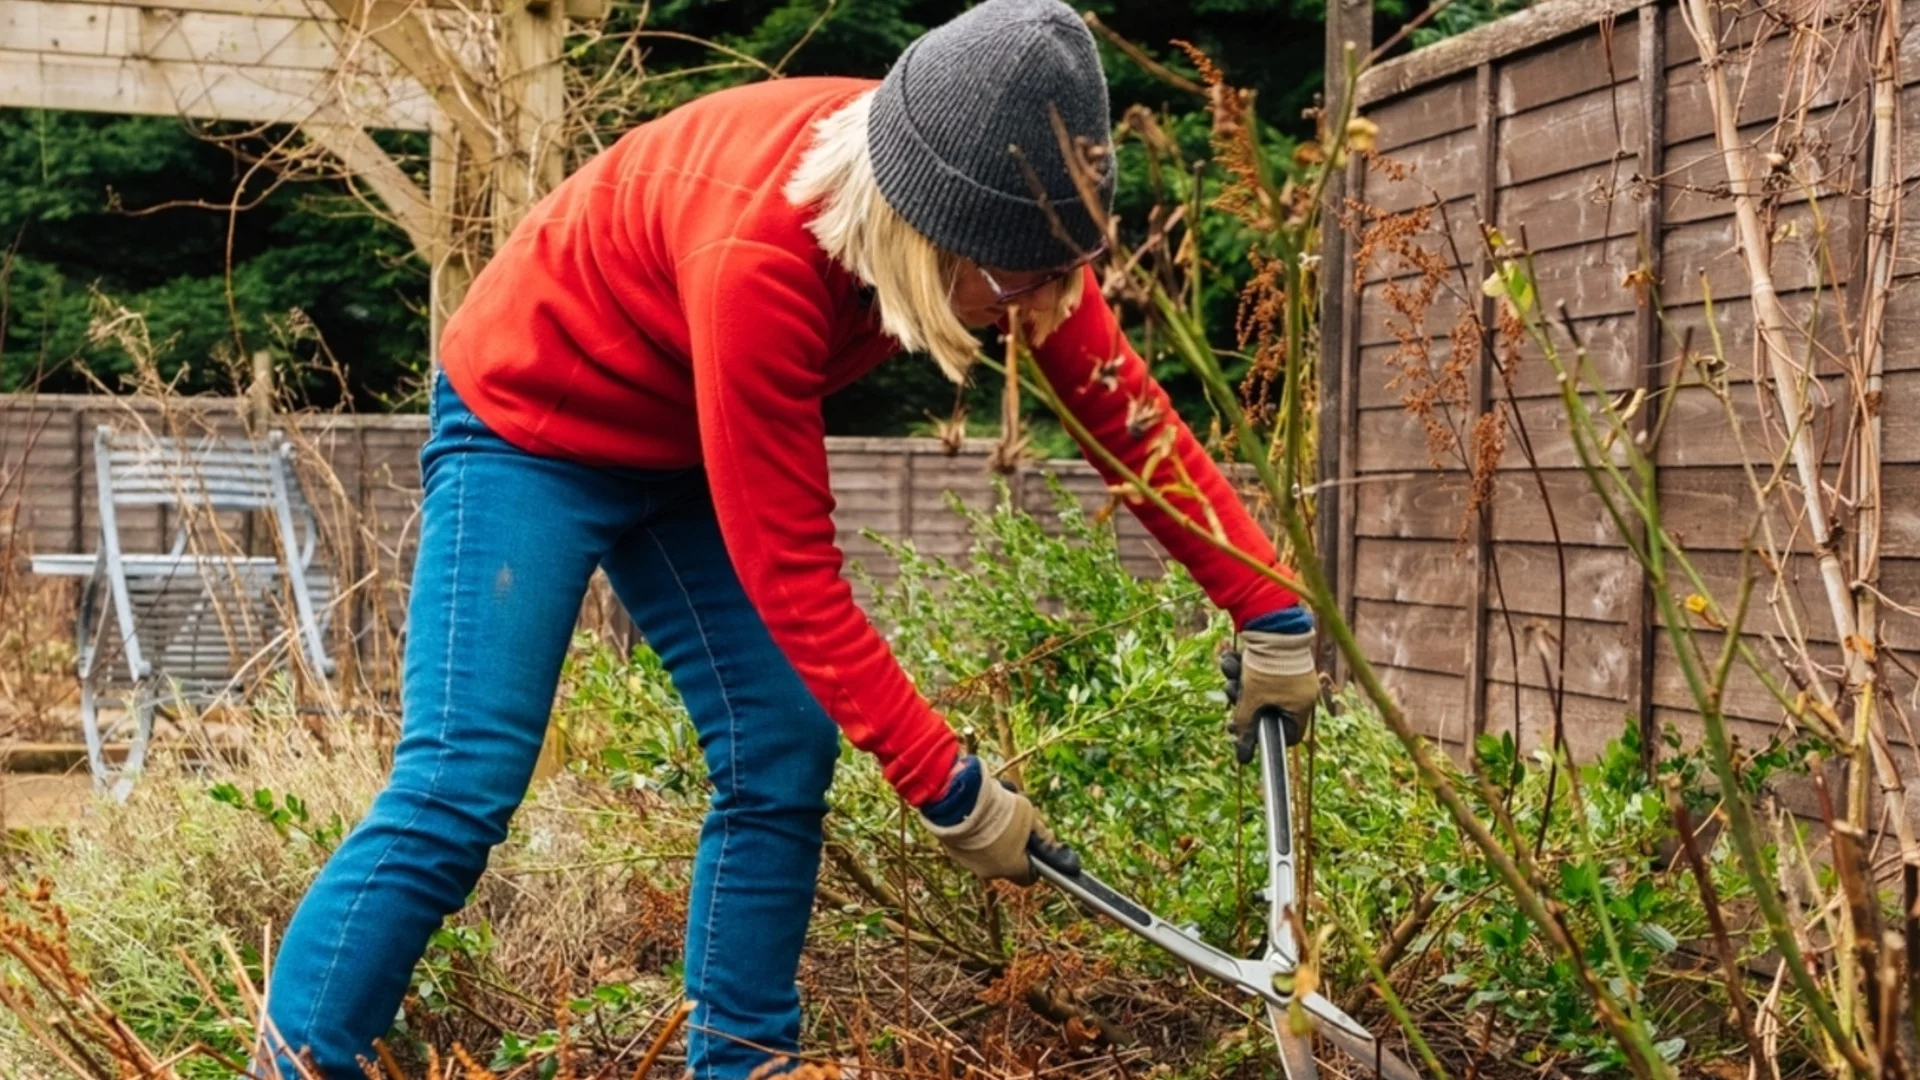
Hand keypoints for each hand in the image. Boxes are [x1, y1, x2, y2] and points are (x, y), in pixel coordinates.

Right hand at [920, 756, 1061, 884]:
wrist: (959, 799)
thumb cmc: (999, 809)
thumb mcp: (1029, 814)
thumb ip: (1042, 833)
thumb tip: (1053, 846)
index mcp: (1012, 868)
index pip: (1030, 877)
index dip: (1035, 862)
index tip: (1034, 847)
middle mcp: (989, 872)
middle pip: (1007, 862)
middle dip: (1013, 844)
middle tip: (1013, 822)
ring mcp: (968, 863)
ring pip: (987, 853)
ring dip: (992, 838)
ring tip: (992, 813)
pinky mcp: (953, 851)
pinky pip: (969, 846)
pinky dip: (974, 834)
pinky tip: (976, 814)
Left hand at [1220, 619, 1320, 750]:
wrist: (1269, 621)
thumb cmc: (1266, 664)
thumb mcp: (1251, 698)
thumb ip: (1245, 725)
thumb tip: (1242, 758)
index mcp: (1302, 705)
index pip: (1288, 734)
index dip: (1266, 735)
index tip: (1247, 731)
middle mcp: (1300, 691)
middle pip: (1268, 710)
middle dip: (1245, 703)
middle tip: (1232, 695)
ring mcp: (1291, 674)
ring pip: (1260, 690)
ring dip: (1240, 682)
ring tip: (1232, 670)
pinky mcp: (1279, 658)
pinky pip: (1260, 672)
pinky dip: (1244, 668)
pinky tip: (1234, 658)